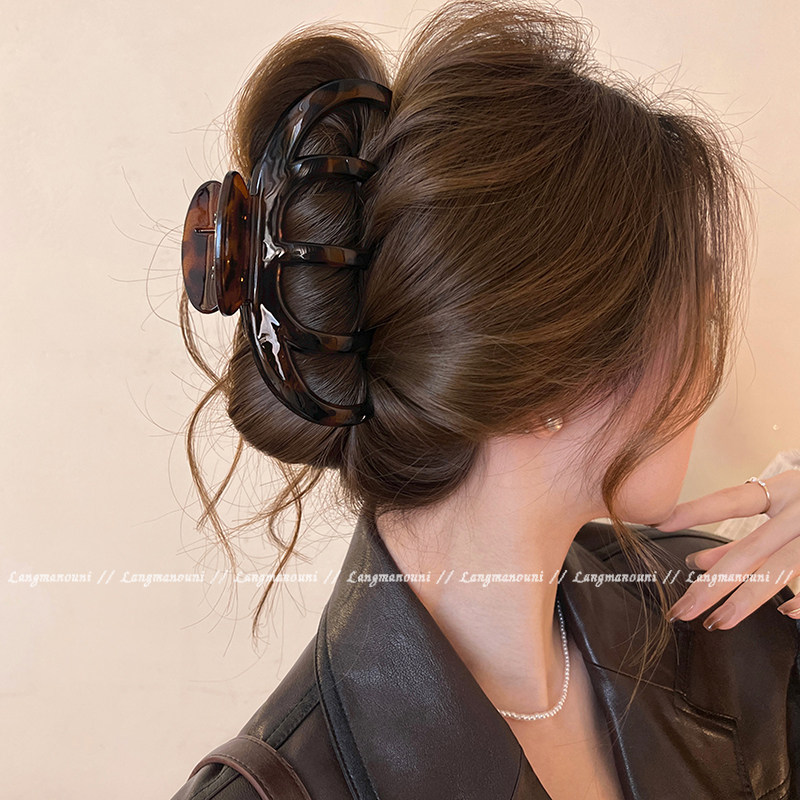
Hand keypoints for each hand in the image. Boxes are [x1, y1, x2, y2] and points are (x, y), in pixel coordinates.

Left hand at [655, 470, 799, 629]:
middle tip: (680, 611)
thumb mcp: (783, 502)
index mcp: (784, 492)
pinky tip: (784, 614)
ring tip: (717, 622)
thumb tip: (697, 562)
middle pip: (749, 552)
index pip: (731, 500)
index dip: (695, 510)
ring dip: (746, 600)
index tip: (659, 522)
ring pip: (781, 572)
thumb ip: (742, 532)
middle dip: (711, 586)